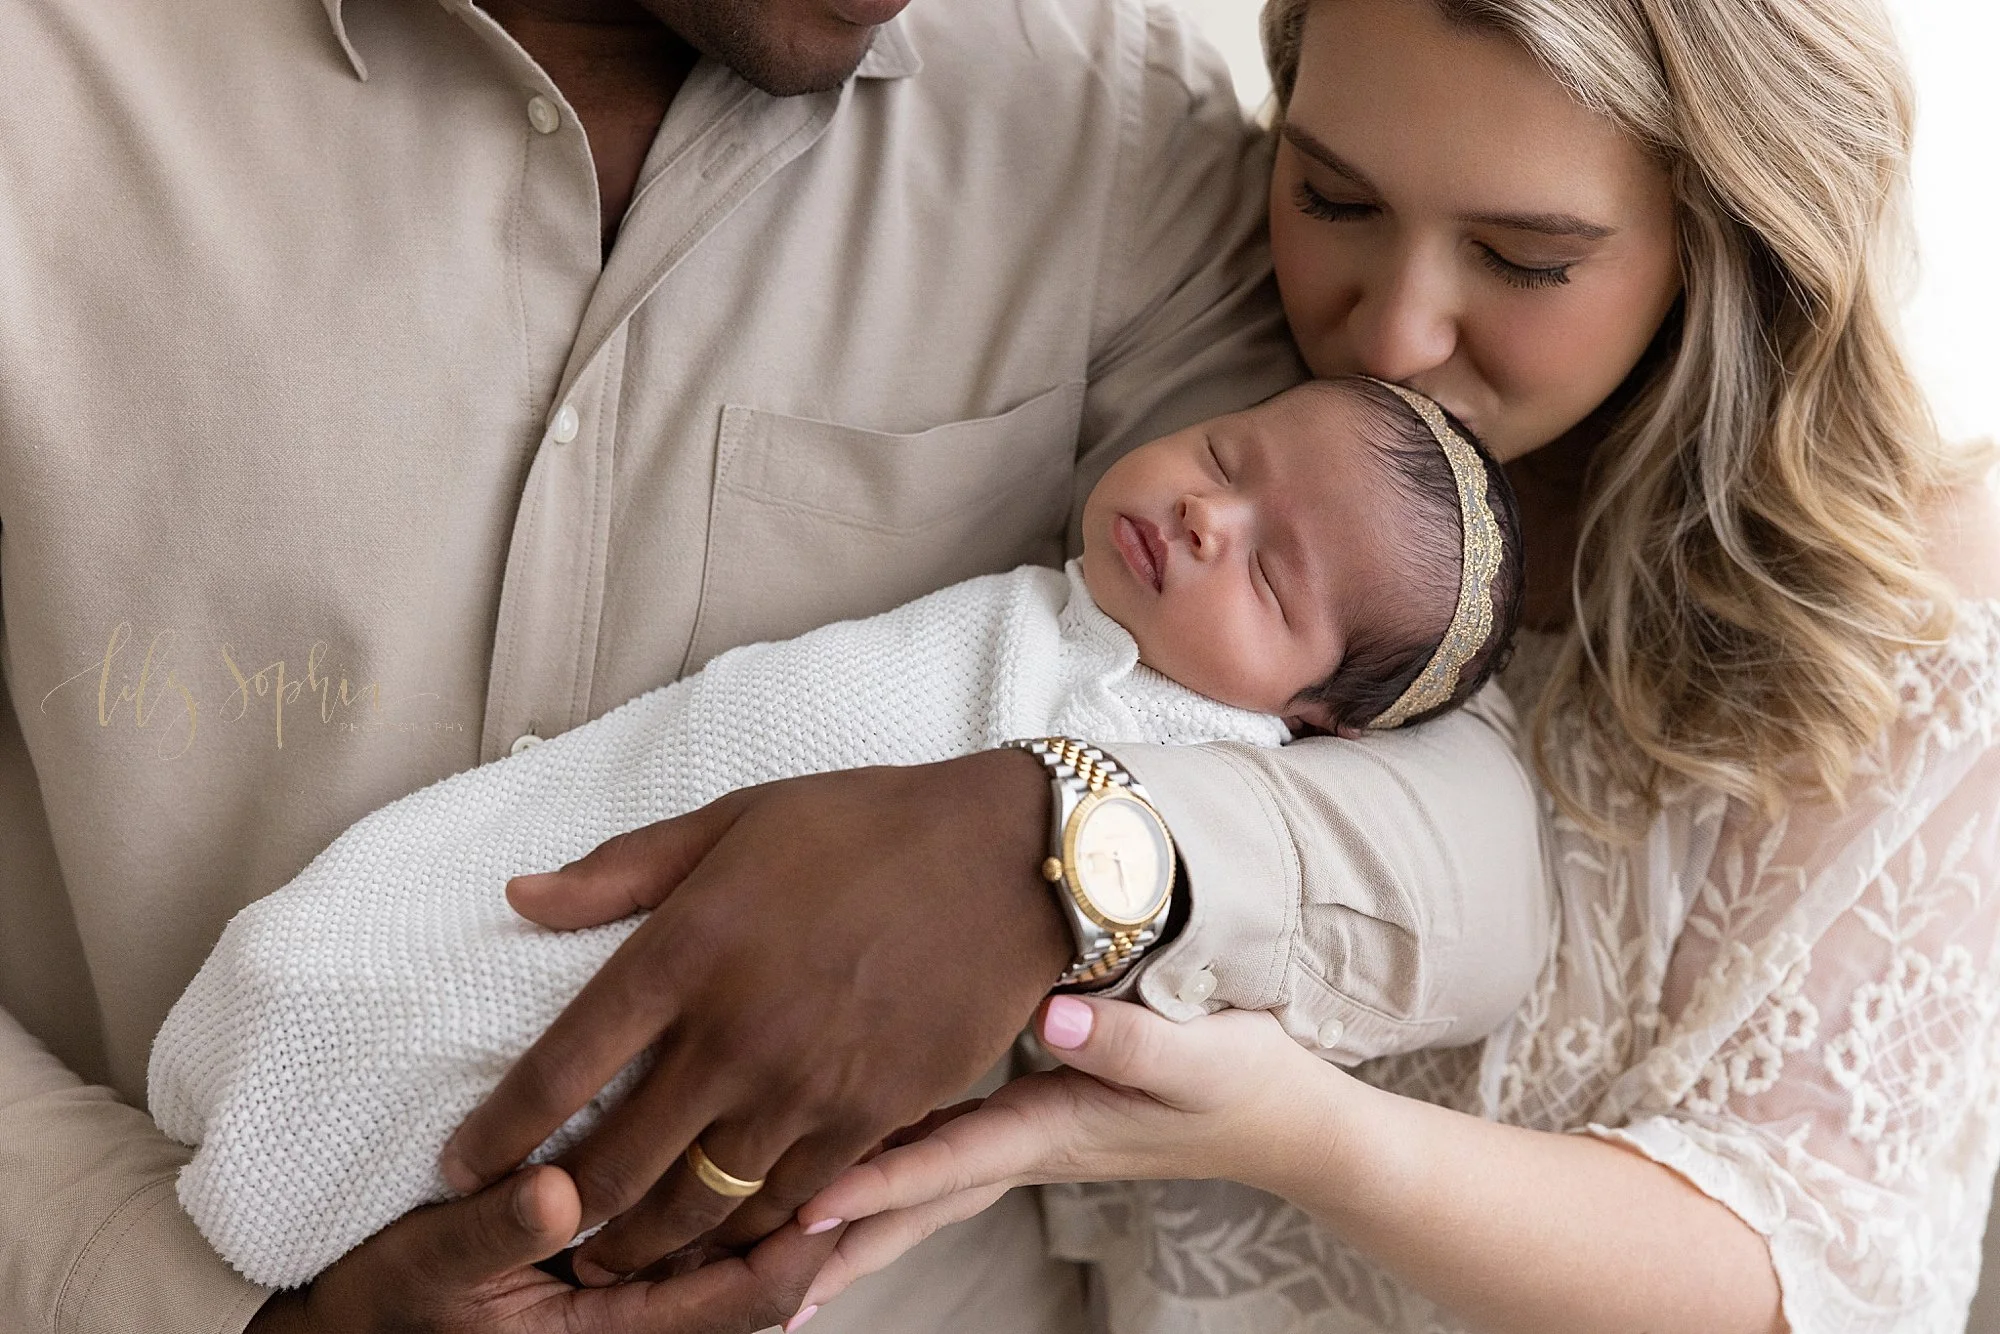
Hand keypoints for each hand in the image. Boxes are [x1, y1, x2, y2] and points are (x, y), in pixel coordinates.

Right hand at [243, 1165, 833, 1333]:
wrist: (348, 1333)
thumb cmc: (387, 1301)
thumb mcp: (429, 1265)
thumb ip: (495, 1231)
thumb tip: (558, 1192)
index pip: (737, 1304)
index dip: (795, 1254)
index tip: (841, 1191)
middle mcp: (633, 1326)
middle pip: (761, 1286)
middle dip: (817, 1228)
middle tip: (885, 1146)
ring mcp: (630, 1303)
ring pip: (736, 1265)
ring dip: (785, 1210)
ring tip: (849, 1133)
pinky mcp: (617, 1277)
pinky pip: (701, 1253)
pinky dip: (740, 1208)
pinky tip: (773, 1151)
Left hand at [438, 749, 1070, 1285]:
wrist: (1004, 856)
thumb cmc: (865, 825)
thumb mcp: (733, 822)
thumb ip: (621, 870)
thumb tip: (521, 895)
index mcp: (683, 952)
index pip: (557, 1069)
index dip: (494, 1133)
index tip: (459, 1165)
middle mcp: (732, 1034)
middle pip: (614, 1165)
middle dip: (559, 1215)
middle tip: (534, 1232)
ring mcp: (804, 1086)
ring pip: (698, 1206)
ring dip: (643, 1247)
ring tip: (610, 1263)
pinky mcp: (872, 1117)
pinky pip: (788, 1205)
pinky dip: (744, 1236)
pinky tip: (719, 1242)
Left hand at [788, 995, 1338, 1313]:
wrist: (1288, 1121)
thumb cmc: (1245, 1080)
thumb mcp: (1197, 1054)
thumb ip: (1126, 1036)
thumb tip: (1052, 1016)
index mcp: (1051, 1130)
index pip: (945, 1165)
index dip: (872, 1185)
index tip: (799, 1211)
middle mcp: (1028, 1147)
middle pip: (915, 1203)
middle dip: (838, 1241)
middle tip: (757, 1285)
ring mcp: (1031, 1143)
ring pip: (925, 1189)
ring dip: (855, 1221)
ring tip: (778, 1258)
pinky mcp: (1039, 1126)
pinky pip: (946, 1160)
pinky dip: (893, 1181)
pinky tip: (855, 1179)